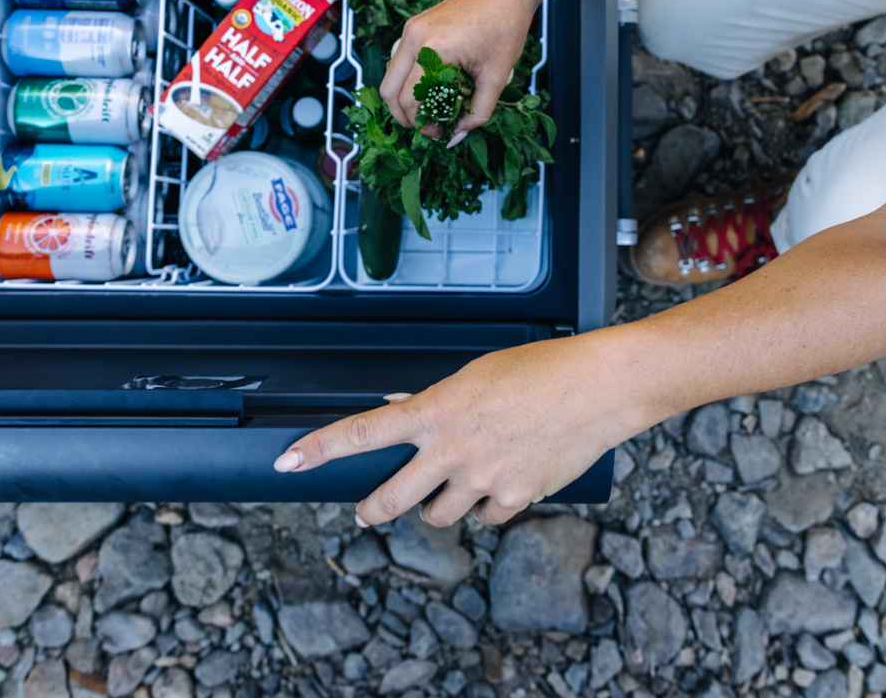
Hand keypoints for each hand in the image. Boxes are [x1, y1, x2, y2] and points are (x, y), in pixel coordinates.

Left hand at [271, 333, 632, 525]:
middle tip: (366, 511)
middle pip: (392, 497)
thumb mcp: (480, 374)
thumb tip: (404, 411)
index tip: (288, 460)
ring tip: (456, 484)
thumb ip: (439, 401)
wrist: (596, 389)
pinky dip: (489, 505)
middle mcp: (453, 449)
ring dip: (438, 505)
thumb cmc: (543, 369)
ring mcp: (482, 479)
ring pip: (438, 515)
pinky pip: (487, 517)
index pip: (365, 432)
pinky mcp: (514, 499)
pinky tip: (504, 481)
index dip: (320, 448)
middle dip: (373, 508)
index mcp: (439, 410)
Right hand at [379, 0, 551, 137]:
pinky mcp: (415, 25)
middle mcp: (413, 36)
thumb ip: (477, 112)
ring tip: (432, 109)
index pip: (409, 98)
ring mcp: (411, 28)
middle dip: (405, 115)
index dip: (421, 123)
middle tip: (429, 126)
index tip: (439, 133)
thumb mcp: (496, 76)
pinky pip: (402, 60)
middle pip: (389, 89)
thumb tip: (456, 137)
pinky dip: (410, 79)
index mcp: (432, 48)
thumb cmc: (506, 27)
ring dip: (406, 98)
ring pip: (392, 75)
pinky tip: (434, 88)